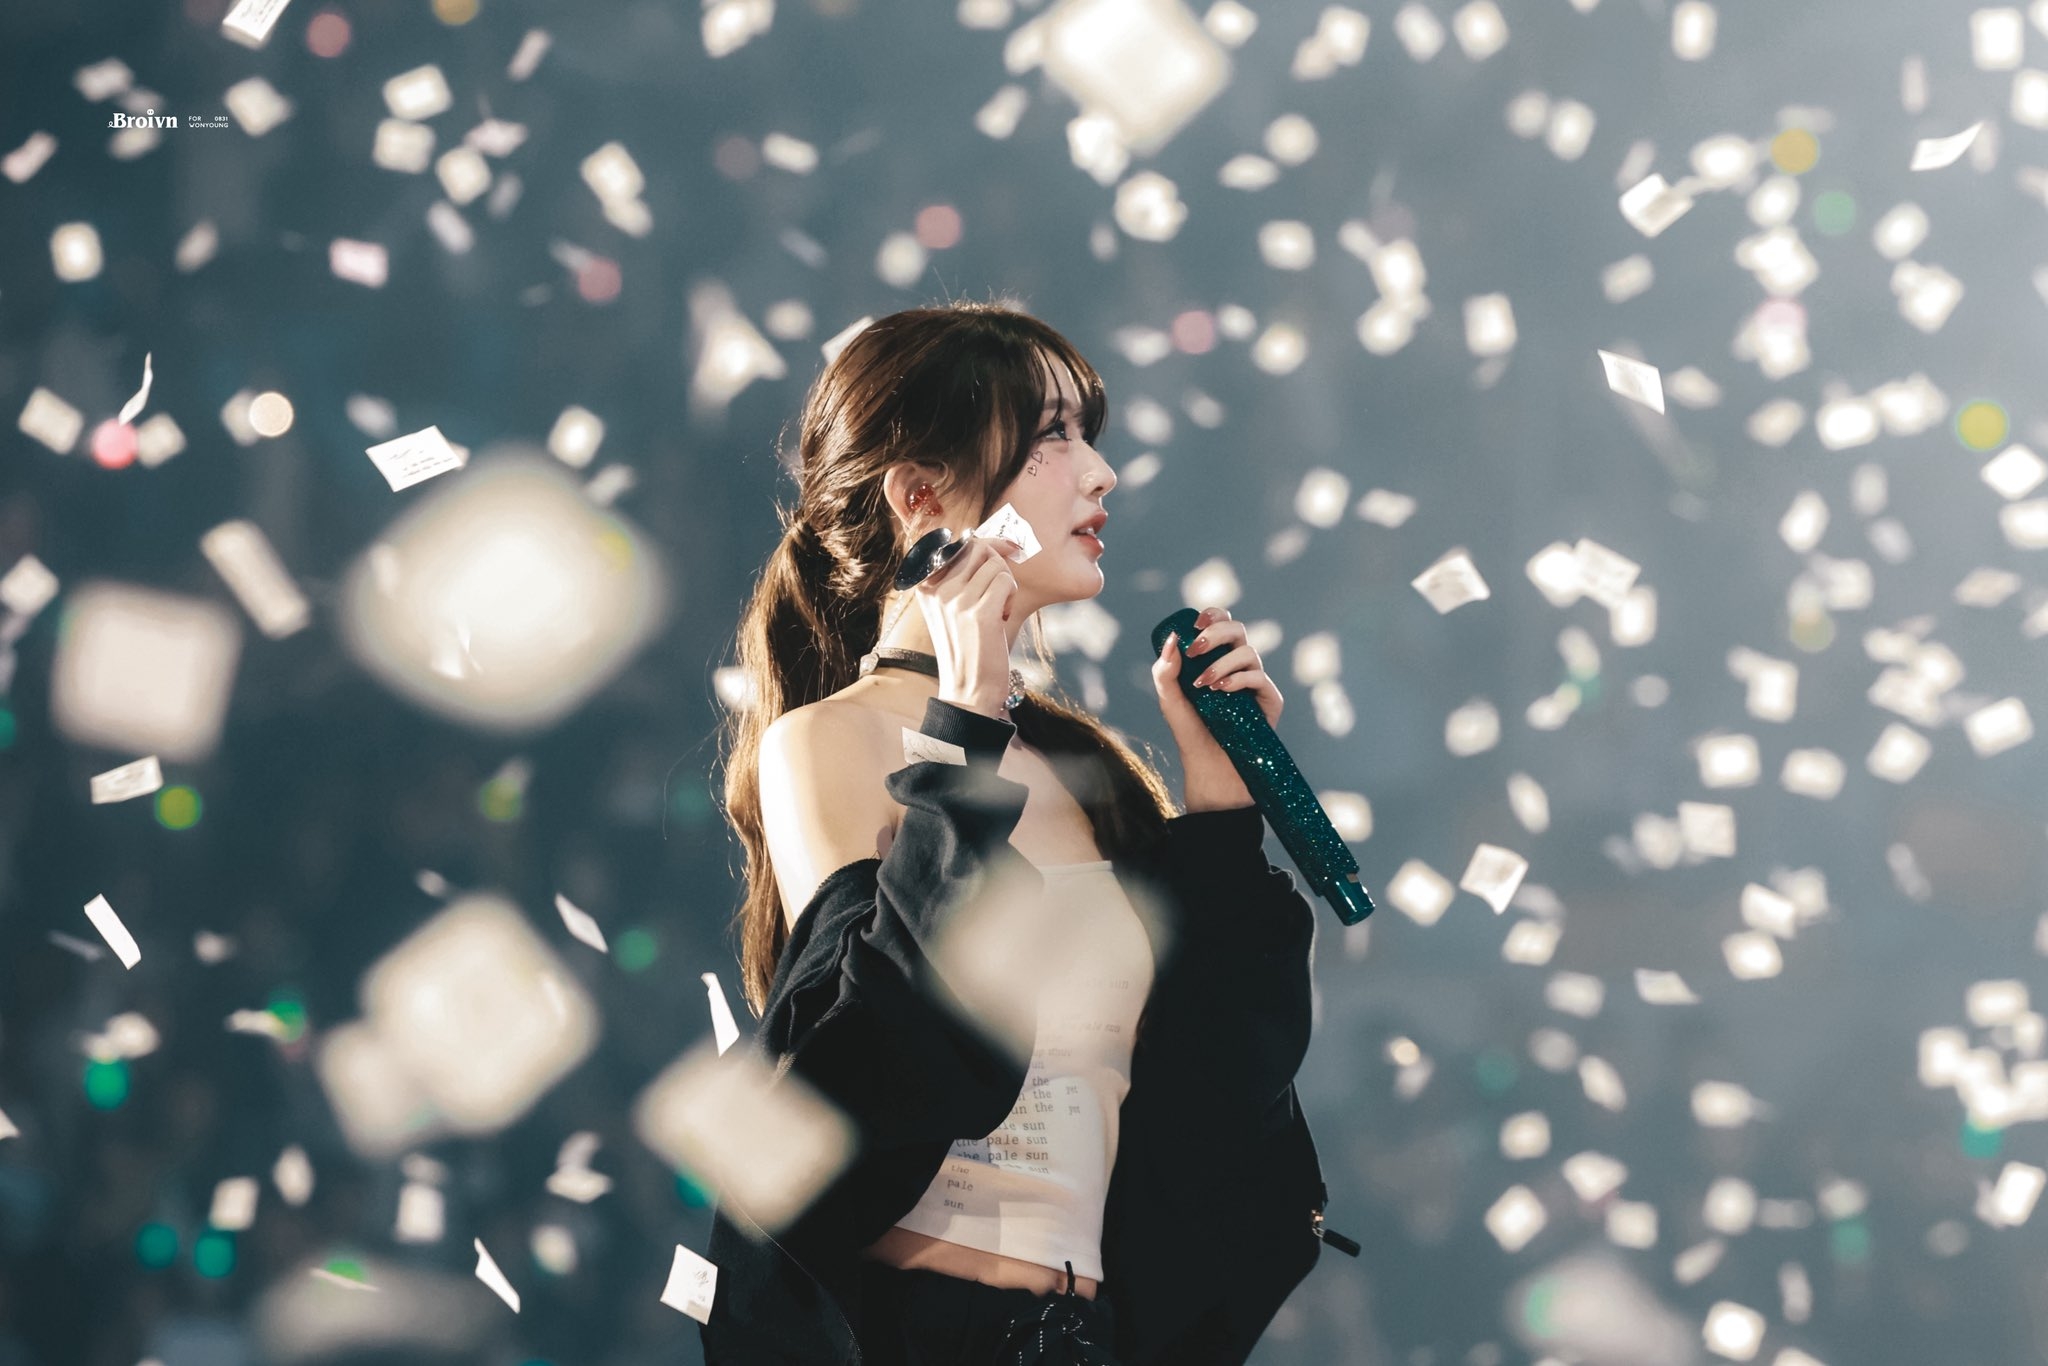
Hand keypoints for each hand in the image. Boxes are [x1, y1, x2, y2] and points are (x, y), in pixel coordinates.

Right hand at [915, 532, 1022, 719]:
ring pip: (996, 565)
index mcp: (926, 587)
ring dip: (1006, 584)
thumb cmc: (968, 648)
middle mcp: (937, 591)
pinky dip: (1011, 597)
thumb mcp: (954, 609)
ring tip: (997, 610)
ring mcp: (956, 602)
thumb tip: (992, 542)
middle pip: (978, 547)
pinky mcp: (980, 614)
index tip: (1006, 548)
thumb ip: (962, 576)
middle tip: (1002, 587)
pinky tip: (1002, 619)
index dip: (986, 542)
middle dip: (999, 562)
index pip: (956, 544)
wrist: (969, 691)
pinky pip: (1006, 581)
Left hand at [1150, 606, 1283, 809]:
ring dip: (1222, 663)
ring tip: (1204, 685)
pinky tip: (1221, 691)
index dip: (1213, 615)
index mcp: (1217, 659)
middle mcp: (1239, 666)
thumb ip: (1165, 671)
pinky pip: (1259, 677)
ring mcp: (1256, 682)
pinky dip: (1238, 679)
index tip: (1194, 624)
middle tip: (1196, 648)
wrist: (1209, 767)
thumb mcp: (1170, 700)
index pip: (1221, 624)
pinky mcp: (1270, 700)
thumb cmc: (1190, 732)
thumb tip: (1171, 640)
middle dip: (1216, 632)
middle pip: (1238, 629)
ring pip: (1248, 652)